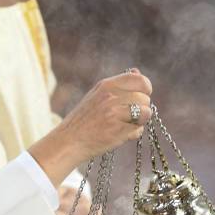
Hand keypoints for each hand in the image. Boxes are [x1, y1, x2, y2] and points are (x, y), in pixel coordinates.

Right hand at [29, 69, 151, 187]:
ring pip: (146, 113)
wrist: (68, 142)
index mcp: (106, 85)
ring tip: (125, 125)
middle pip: (145, 98)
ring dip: (139, 121)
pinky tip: (120, 134)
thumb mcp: (96, 95)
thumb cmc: (83, 120)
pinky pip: (139, 129)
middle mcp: (111, 96)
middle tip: (127, 116)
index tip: (140, 97)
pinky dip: (133, 133)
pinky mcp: (117, 130)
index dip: (145, 89)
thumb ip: (117, 85)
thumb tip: (137, 72)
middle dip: (141, 108)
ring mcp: (115, 113)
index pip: (140, 80)